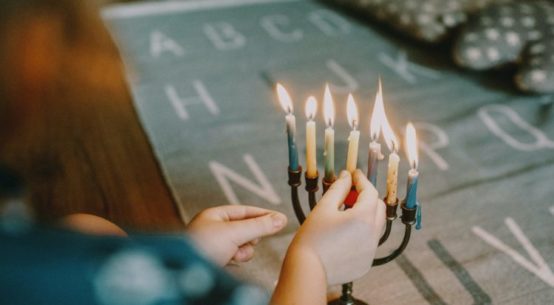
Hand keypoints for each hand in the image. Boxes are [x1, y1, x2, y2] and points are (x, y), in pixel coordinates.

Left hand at [186, 205, 286, 265]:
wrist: (186, 274)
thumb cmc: (200, 248)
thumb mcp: (234, 233)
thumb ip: (259, 226)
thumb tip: (280, 219)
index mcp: (215, 216)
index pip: (245, 211)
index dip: (263, 214)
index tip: (280, 218)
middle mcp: (214, 229)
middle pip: (245, 229)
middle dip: (249, 237)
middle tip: (248, 240)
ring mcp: (215, 246)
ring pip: (242, 245)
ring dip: (242, 251)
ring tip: (234, 254)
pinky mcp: (217, 261)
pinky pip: (235, 257)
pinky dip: (236, 259)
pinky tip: (229, 262)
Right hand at [287, 169, 384, 284]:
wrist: (307, 271)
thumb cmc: (312, 238)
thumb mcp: (324, 208)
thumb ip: (338, 189)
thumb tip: (346, 177)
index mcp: (363, 218)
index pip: (370, 191)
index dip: (361, 180)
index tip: (353, 174)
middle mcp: (372, 235)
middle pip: (378, 207)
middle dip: (366, 197)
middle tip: (349, 193)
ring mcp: (371, 251)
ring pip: (376, 225)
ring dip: (366, 215)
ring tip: (344, 214)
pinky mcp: (366, 263)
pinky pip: (369, 242)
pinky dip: (361, 233)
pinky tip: (343, 234)